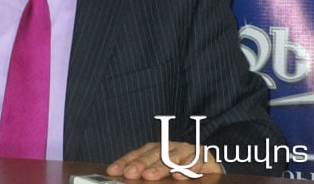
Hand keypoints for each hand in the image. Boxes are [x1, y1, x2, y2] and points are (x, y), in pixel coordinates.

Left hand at [106, 142, 222, 180]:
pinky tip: (179, 177)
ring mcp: (188, 152)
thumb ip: (147, 175)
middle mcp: (172, 147)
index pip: (139, 154)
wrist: (211, 168)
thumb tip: (126, 178)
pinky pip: (196, 163)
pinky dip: (187, 170)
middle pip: (154, 154)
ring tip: (150, 175)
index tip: (113, 171)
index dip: (125, 161)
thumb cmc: (183, 172)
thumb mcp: (163, 174)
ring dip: (161, 167)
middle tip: (130, 174)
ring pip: (172, 158)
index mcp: (158, 149)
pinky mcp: (205, 159)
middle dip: (140, 164)